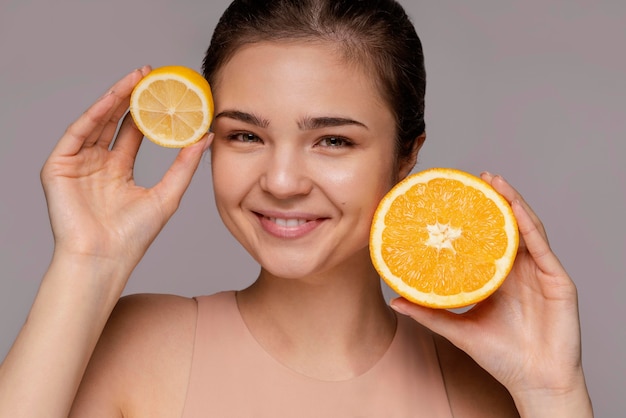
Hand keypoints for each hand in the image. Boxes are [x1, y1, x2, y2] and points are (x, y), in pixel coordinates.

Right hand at [41, 67, 211, 269]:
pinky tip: (113, 99)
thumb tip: (206, 136)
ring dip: (114, 98)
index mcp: (119, 171)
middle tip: (149, 75)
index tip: (164, 92)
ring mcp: (77, 164)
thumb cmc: (133, 236)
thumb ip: (185, 164)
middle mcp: (98, 164)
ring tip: (135, 78)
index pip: (133, 132)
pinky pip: (77, 133)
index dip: (147, 111)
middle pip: (114, 122)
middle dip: (130, 97)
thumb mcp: (168, 194)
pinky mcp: (58, 167)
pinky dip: (94, 114)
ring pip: (96, 122)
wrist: (104, 259)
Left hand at [390, 173, 590, 412]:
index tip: (456, 196)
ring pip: (527, 229)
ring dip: (513, 202)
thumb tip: (394, 301)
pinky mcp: (558, 281)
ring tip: (496, 181)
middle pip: (508, 226)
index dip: (476, 216)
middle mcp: (520, 269)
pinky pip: (542, 248)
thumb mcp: (458, 329)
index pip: (487, 238)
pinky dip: (528, 226)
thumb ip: (429, 313)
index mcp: (498, 276)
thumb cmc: (501, 356)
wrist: (534, 381)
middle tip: (478, 177)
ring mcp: (540, 272)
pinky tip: (516, 209)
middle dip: (496, 199)